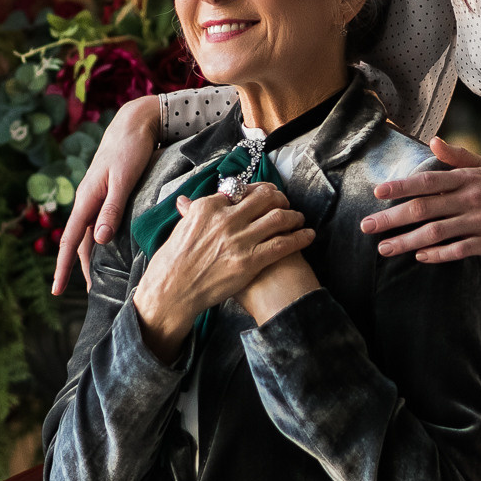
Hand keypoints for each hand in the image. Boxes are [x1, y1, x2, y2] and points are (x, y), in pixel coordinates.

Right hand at [54, 95, 160, 294]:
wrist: (135, 122)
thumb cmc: (131, 149)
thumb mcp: (123, 179)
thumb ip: (113, 209)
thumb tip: (100, 240)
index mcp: (87, 199)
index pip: (71, 241)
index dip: (63, 267)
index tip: (56, 291)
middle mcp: (88, 201)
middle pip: (80, 242)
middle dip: (78, 268)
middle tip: (85, 294)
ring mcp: (97, 197)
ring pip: (90, 234)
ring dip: (92, 257)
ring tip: (99, 279)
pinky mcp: (109, 193)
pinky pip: (101, 224)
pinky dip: (103, 241)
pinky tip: (111, 250)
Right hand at [131, 183, 314, 359]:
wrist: (172, 291)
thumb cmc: (172, 263)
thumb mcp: (179, 229)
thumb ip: (190, 212)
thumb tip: (186, 201)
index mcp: (208, 206)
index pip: (241, 189)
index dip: (258, 190)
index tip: (265, 194)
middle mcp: (226, 218)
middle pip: (265, 198)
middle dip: (280, 198)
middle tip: (286, 203)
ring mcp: (239, 239)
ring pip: (278, 218)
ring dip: (294, 216)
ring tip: (299, 218)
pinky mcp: (250, 261)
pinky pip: (283, 244)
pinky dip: (300, 238)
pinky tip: (308, 235)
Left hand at [361, 137, 480, 261]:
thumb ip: (458, 157)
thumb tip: (432, 141)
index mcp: (466, 179)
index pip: (427, 181)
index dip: (401, 187)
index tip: (378, 193)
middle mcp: (468, 199)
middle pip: (423, 209)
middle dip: (391, 218)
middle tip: (367, 226)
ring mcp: (477, 222)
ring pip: (435, 233)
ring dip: (406, 241)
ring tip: (384, 248)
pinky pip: (457, 250)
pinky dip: (437, 255)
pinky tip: (420, 257)